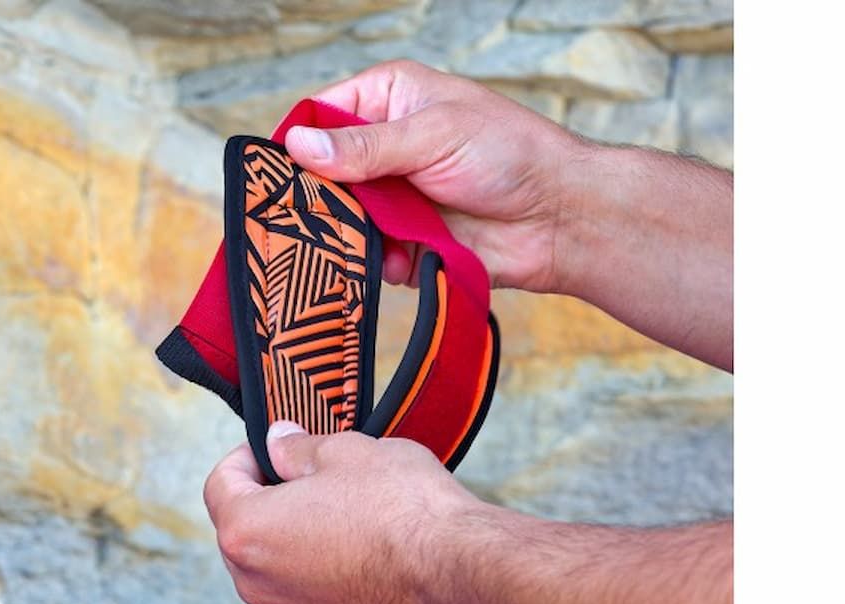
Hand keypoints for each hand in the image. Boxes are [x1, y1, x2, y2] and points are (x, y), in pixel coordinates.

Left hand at [202, 422, 480, 603]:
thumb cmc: (403, 509)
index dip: (244, 455)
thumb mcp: (347, 452)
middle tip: (309, 470)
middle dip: (267, 496)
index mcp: (247, 533)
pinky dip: (324, 563)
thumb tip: (280, 443)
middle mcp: (259, 583)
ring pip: (277, 562)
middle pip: (242, 529)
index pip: (219, 485)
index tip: (274, 445)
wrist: (461, 573)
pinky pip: (311, 586)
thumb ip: (299, 449)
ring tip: (344, 504)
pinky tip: (365, 541)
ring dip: (296, 533)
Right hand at [284, 59, 586, 293]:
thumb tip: (299, 148)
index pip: (319, 116)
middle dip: (328, 200)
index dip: (300, 146)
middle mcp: (385, 148)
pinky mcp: (407, 242)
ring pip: (346, 222)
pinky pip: (373, 256)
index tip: (288, 176)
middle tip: (331, 216)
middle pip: (325, 177)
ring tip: (378, 239)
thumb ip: (365, 147)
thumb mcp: (432, 135)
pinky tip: (405, 259)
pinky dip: (383, 262)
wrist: (556, 218)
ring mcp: (395, 198)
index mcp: (387, 100)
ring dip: (357, 235)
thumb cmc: (509, 155)